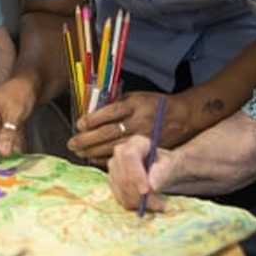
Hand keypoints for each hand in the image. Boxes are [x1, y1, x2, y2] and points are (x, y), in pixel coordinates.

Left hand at [68, 91, 192, 161]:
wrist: (183, 116)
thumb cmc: (155, 105)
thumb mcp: (136, 96)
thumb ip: (116, 104)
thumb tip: (92, 113)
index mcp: (135, 104)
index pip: (109, 113)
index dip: (92, 120)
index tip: (79, 124)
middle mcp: (139, 121)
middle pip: (108, 132)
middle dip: (87, 139)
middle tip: (72, 143)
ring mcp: (144, 137)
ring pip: (114, 146)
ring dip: (93, 150)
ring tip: (79, 152)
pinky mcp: (148, 149)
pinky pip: (124, 156)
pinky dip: (107, 158)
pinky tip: (94, 158)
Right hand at [107, 136, 166, 211]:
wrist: (163, 172)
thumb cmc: (168, 165)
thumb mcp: (172, 166)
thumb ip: (164, 172)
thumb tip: (152, 185)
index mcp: (136, 143)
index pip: (129, 157)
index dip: (135, 174)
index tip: (146, 191)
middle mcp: (120, 153)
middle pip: (123, 176)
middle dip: (139, 194)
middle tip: (159, 205)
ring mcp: (114, 168)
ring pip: (122, 190)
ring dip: (140, 202)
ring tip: (159, 205)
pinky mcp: (113, 183)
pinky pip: (121, 198)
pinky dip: (136, 206)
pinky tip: (150, 205)